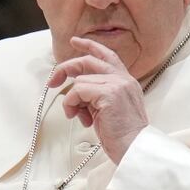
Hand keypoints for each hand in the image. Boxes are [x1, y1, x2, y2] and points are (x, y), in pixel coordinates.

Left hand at [49, 36, 150, 163]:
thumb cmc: (124, 135)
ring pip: (79, 81)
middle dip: (66, 69)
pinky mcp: (108, 94)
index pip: (107, 55)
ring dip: (73, 100)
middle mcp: (123, 79)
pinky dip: (72, 104)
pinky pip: (77, 91)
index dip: (90, 46)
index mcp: (127, 81)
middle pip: (88, 62)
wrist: (136, 148)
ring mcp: (117, 85)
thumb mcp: (112, 109)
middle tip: (53, 82)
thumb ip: (98, 95)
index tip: (75, 41)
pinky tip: (81, 118)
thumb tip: (76, 91)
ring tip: (80, 117)